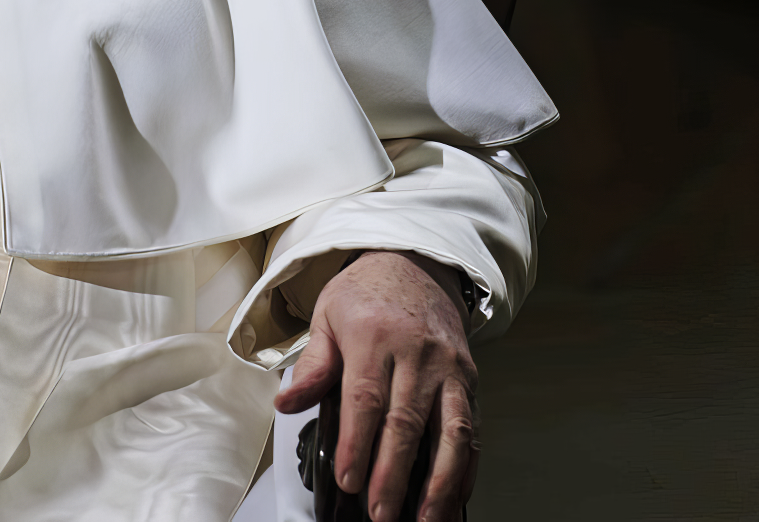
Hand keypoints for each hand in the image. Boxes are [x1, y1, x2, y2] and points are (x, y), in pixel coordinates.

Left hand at [276, 251, 477, 521]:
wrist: (416, 264)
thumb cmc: (366, 294)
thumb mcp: (327, 316)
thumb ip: (312, 364)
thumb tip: (287, 402)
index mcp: (374, 336)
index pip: (365, 399)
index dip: (357, 444)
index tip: (348, 480)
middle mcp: (417, 353)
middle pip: (406, 422)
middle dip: (393, 473)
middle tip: (380, 511)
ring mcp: (449, 367)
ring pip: (449, 431)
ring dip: (439, 481)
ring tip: (426, 518)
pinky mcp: (470, 379)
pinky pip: (471, 429)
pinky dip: (466, 468)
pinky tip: (456, 496)